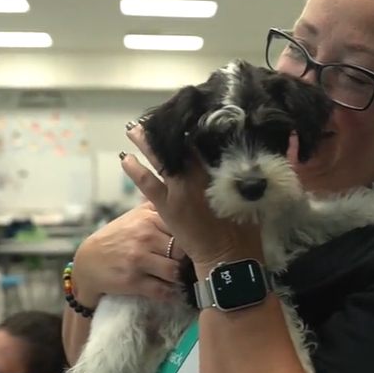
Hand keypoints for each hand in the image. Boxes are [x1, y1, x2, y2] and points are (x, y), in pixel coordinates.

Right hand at [71, 202, 186, 304]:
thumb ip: (159, 208)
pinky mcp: (133, 282)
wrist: (88, 261)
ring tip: (182, 277)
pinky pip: (162, 291)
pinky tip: (173, 292)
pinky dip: (170, 294)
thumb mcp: (136, 215)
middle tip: (192, 264)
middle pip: (182, 251)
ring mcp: (138, 260)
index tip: (196, 244)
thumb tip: (185, 196)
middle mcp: (144, 238)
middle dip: (188, 259)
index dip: (191, 237)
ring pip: (174, 272)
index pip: (182, 227)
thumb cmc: (118, 236)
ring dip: (180, 277)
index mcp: (148, 219)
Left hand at [120, 122, 263, 273]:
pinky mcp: (166, 205)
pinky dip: (135, 169)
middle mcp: (198, 173)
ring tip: (136, 129)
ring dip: (147, 142)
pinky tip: (127, 158)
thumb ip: (236, 175)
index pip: (202, 140)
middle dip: (168, 130)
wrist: (229, 255)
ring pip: (160, 158)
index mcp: (219, 169)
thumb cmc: (244, 228)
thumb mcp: (246, 194)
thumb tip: (234, 159)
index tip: (187, 117)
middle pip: (180, 144)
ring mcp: (180, 188)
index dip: (192, 127)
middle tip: (159, 117)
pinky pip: (146, 181)